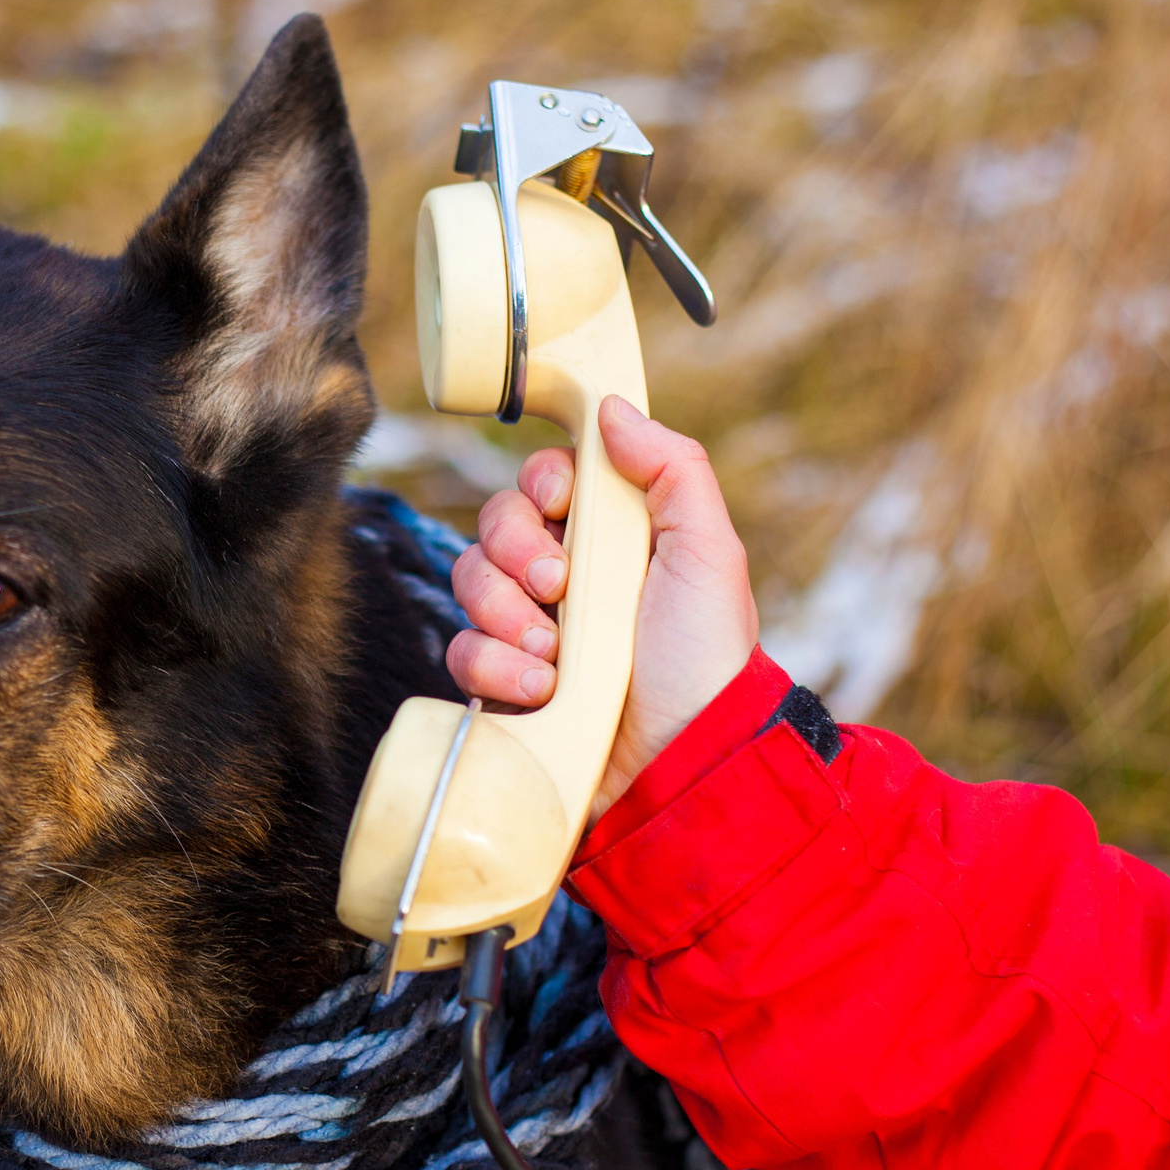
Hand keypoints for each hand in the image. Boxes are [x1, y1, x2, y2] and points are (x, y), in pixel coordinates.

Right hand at [445, 394, 758, 822]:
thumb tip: (611, 408)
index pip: (542, 479)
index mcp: (612, 536)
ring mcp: (530, 631)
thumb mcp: (709, 554)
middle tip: (560, 590)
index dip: (541, 487)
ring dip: (507, 615)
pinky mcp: (503, 686)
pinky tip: (542, 692)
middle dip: (518, 553)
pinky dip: (497, 669)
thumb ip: (673, 468)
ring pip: (469, 583)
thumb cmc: (707, 660)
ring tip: (556, 656)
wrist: (682, 762)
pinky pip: (461, 653)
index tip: (564, 510)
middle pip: (493, 523)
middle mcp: (566, 577)